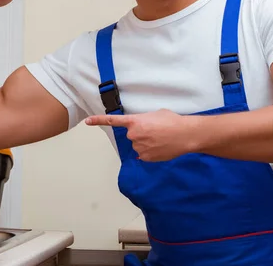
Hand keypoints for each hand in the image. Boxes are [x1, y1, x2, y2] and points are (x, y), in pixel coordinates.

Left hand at [84, 109, 198, 161]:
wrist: (185, 134)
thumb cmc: (172, 121)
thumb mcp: (155, 114)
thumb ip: (144, 121)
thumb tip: (143, 128)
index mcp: (135, 122)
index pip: (112, 121)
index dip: (98, 121)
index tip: (87, 122)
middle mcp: (133, 135)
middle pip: (131, 135)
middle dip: (140, 133)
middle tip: (155, 131)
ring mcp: (139, 148)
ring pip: (138, 146)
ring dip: (146, 143)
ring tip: (161, 139)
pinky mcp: (146, 158)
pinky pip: (144, 154)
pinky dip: (150, 152)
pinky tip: (161, 147)